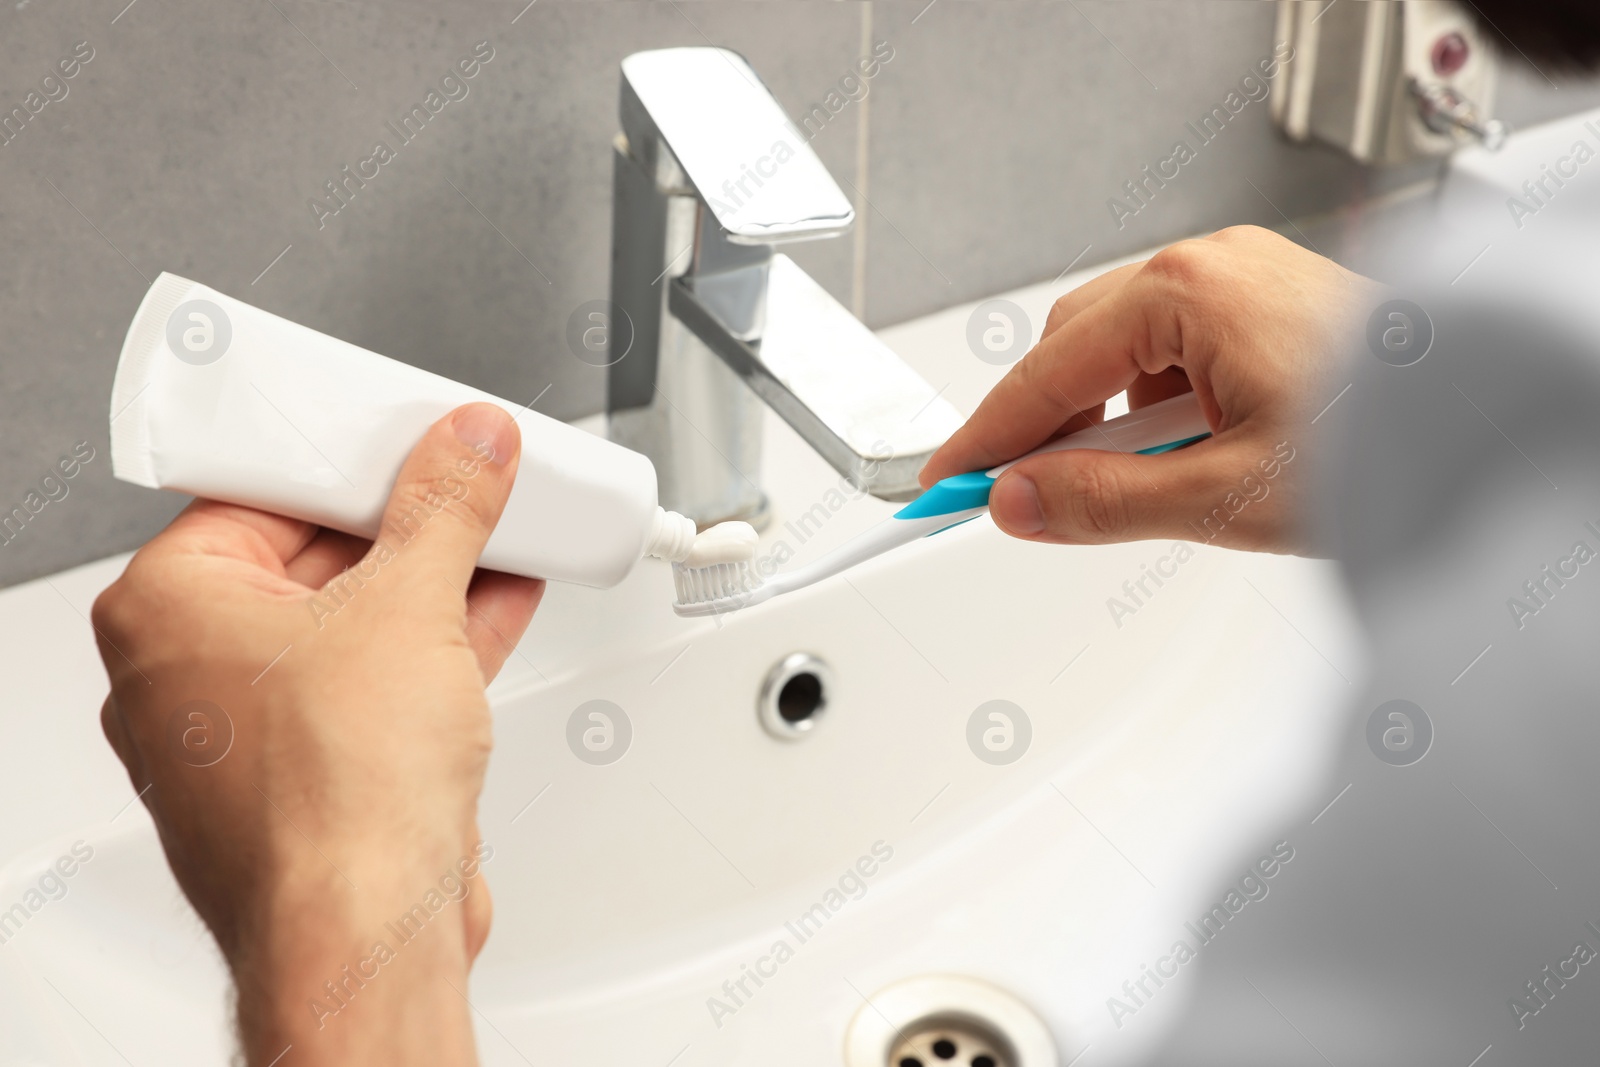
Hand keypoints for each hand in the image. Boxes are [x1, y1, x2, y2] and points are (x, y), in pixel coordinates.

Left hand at [93, 403, 542, 1066]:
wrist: (368, 932)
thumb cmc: (330, 803)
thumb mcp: (407, 605)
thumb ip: (445, 509)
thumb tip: (466, 449)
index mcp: (167, 610)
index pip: (259, 490)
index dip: (343, 456)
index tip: (401, 436)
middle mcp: (193, 671)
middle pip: (312, 554)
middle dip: (403, 520)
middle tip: (462, 476)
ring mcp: (256, 729)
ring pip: (353, 622)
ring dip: (434, 578)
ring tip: (501, 528)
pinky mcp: (318, 771)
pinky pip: (378, 680)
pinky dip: (438, 641)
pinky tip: (500, 599)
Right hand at [922, 226, 1374, 552]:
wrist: (1488, 418)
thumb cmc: (1390, 440)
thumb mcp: (1224, 495)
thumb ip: (1102, 502)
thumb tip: (1016, 503)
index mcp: (1189, 291)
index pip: (1047, 372)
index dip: (988, 437)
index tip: (943, 486)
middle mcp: (1210, 264)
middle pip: (1075, 346)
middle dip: (1043, 423)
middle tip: (1016, 497)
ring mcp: (1239, 275)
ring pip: (1122, 346)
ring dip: (1103, 416)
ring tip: (1121, 486)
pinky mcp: (1263, 299)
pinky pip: (1172, 344)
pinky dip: (1153, 401)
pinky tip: (1173, 452)